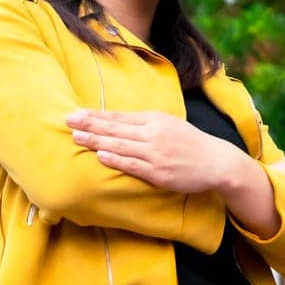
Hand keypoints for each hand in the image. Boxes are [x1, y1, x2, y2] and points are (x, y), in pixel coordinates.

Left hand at [65, 108, 240, 193]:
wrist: (216, 161)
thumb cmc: (189, 143)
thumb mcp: (168, 125)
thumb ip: (144, 124)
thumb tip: (116, 123)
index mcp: (154, 119)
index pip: (118, 117)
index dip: (96, 115)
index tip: (76, 113)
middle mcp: (153, 133)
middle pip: (116, 128)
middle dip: (91, 124)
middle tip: (69, 121)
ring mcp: (156, 153)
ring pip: (121, 145)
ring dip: (98, 140)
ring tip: (78, 137)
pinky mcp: (159, 172)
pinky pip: (133, 164)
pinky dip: (117, 159)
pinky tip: (102, 156)